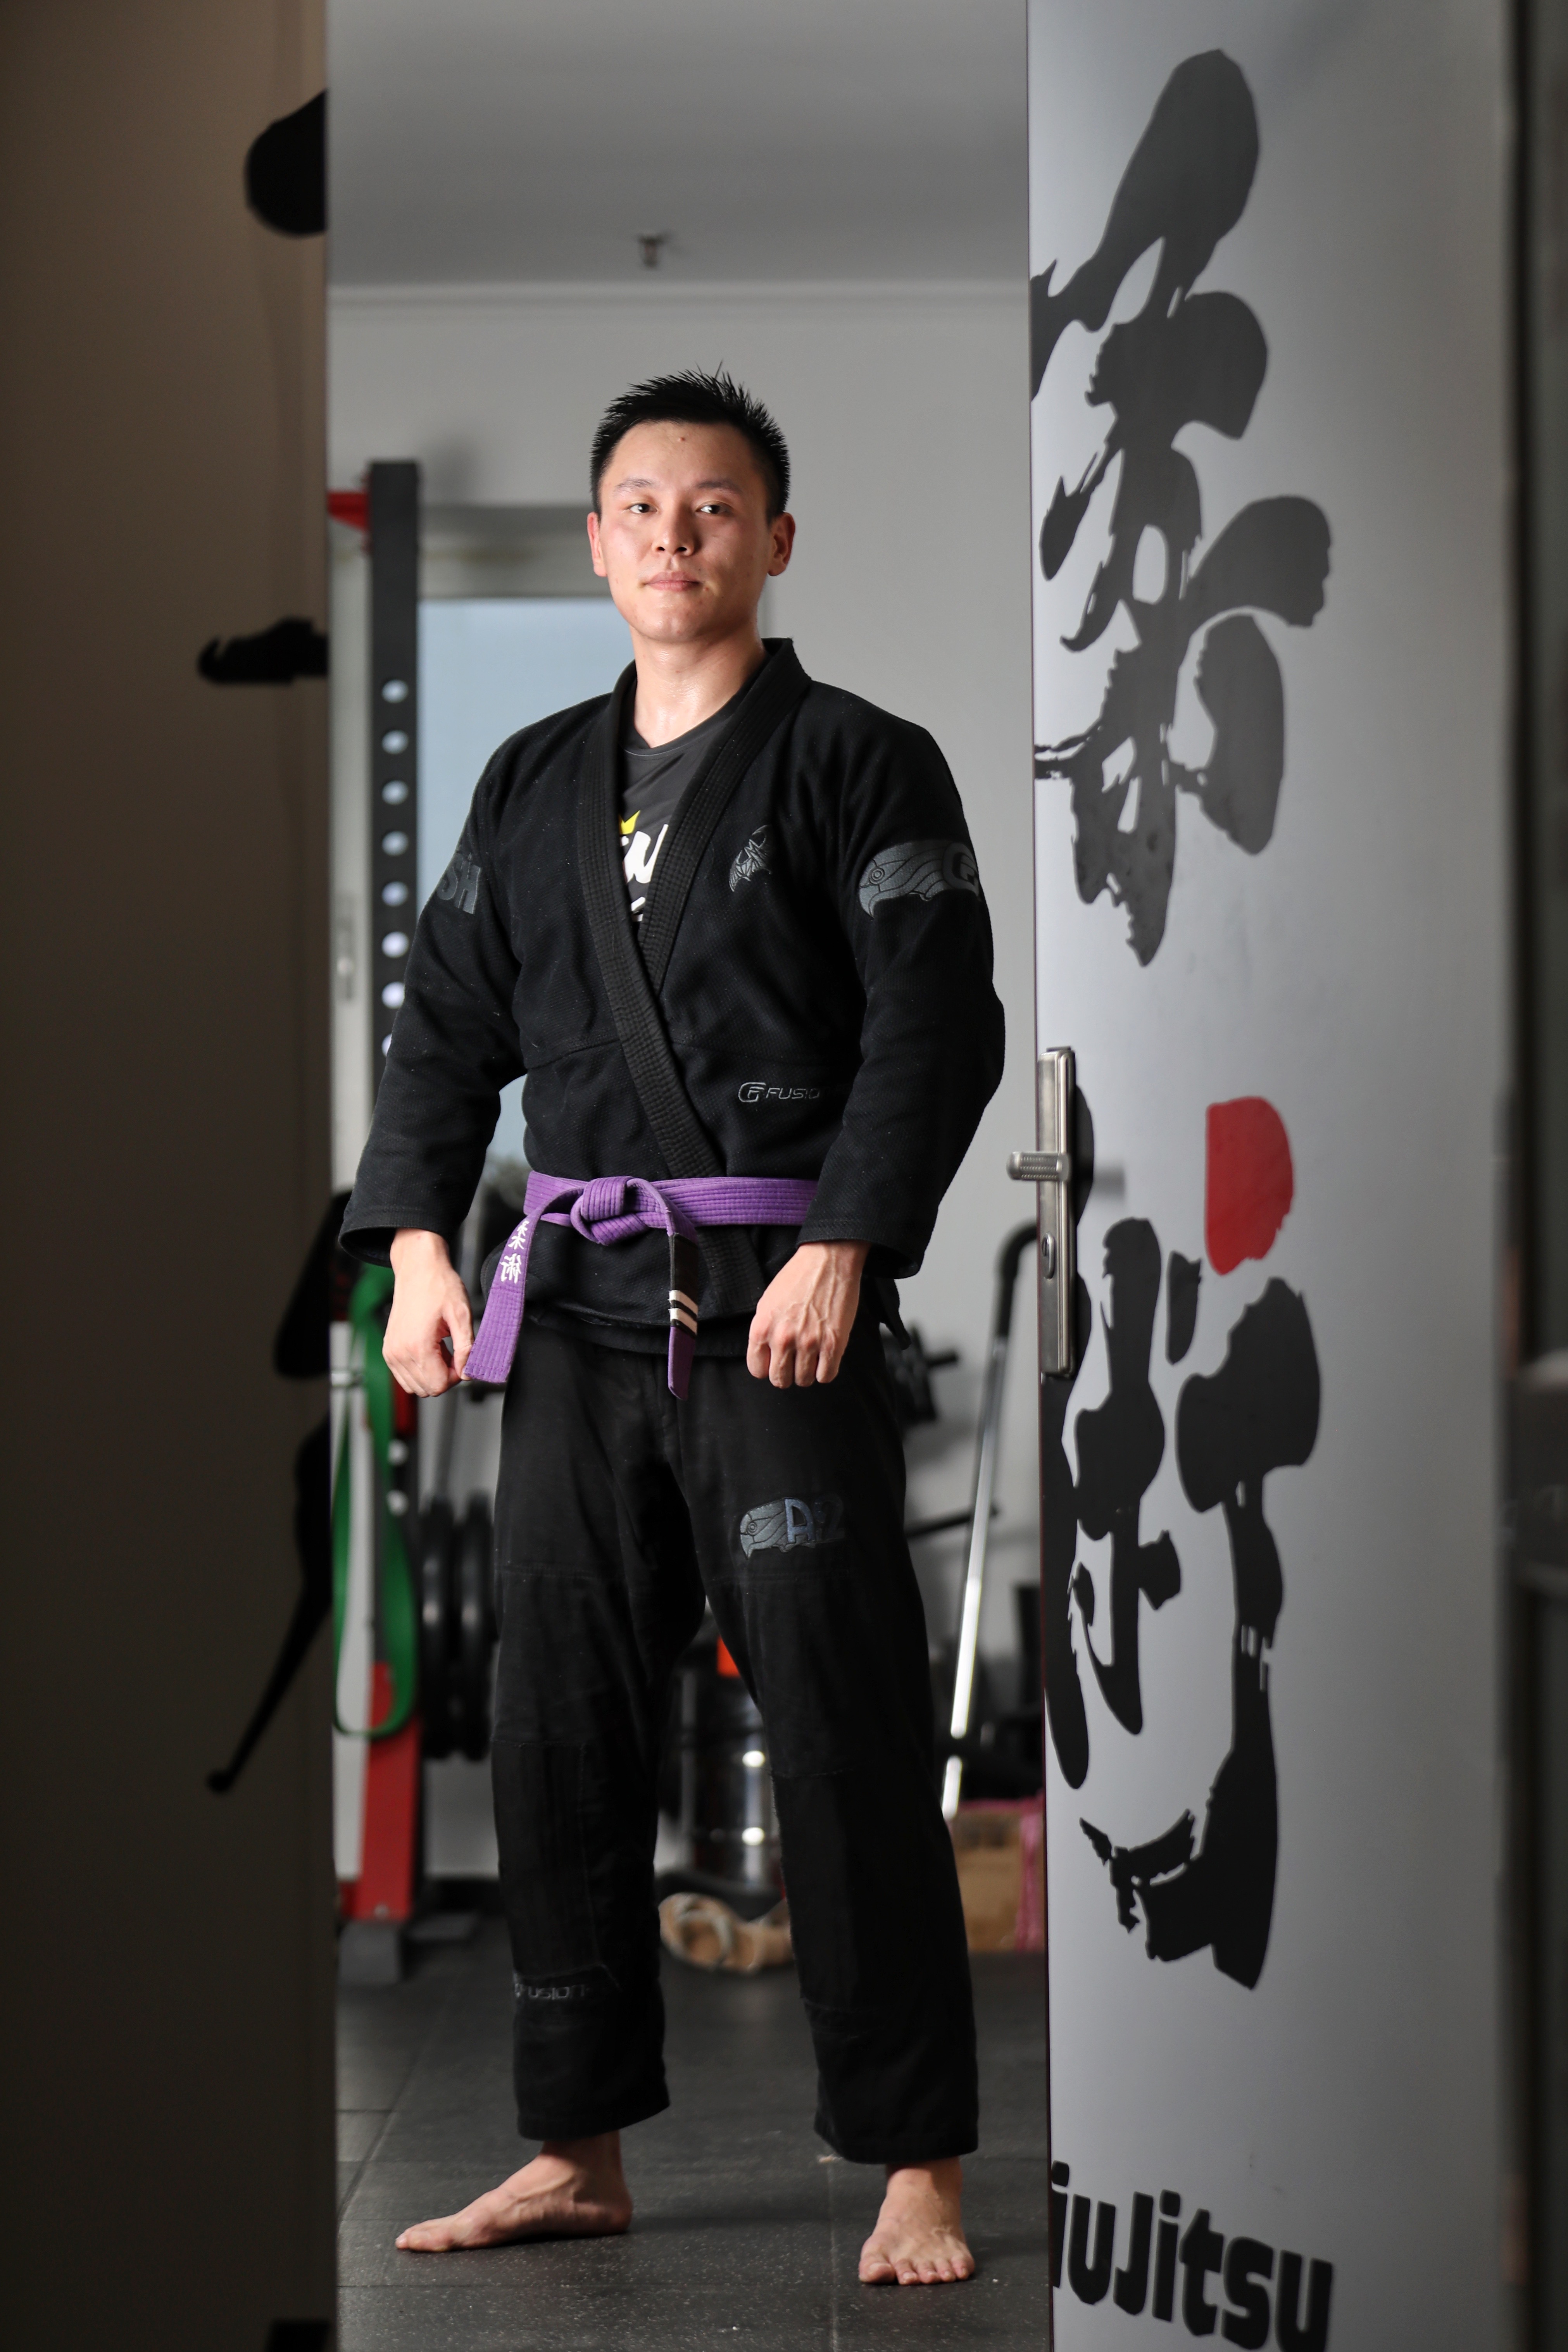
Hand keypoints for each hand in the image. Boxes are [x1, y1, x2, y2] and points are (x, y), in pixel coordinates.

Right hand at [384, 1228, 472, 1395]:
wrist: (418, 1268)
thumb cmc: (439, 1286)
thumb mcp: (461, 1315)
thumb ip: (466, 1349)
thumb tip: (468, 1374)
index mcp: (418, 1346)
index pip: (439, 1386)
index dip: (455, 1376)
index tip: (461, 1357)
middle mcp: (399, 1353)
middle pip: (427, 1389)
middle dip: (445, 1376)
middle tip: (453, 1352)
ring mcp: (391, 1352)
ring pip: (415, 1386)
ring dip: (432, 1374)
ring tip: (442, 1349)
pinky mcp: (388, 1349)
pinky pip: (404, 1376)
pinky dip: (419, 1369)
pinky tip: (430, 1349)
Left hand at [746, 1241, 868, 1388]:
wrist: (827, 1260)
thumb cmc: (797, 1277)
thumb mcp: (767, 1302)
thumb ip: (763, 1331)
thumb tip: (766, 1355)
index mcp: (762, 1328)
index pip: (757, 1370)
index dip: (767, 1368)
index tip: (775, 1362)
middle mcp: (782, 1339)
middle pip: (780, 1379)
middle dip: (787, 1374)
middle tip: (794, 1362)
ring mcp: (809, 1343)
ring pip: (804, 1380)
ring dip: (807, 1372)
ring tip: (811, 1357)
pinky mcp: (833, 1344)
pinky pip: (826, 1376)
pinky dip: (825, 1371)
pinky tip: (825, 1358)